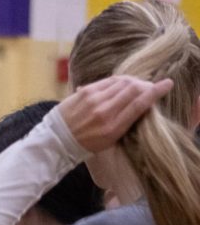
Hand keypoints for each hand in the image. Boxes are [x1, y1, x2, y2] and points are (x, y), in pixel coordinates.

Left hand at [58, 74, 173, 152]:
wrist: (56, 141)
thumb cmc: (85, 144)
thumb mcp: (110, 140)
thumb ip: (126, 122)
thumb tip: (142, 102)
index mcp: (113, 127)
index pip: (140, 104)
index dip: (156, 91)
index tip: (167, 84)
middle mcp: (104, 112)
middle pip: (133, 88)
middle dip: (145, 85)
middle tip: (147, 87)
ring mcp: (93, 100)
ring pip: (121, 82)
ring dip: (132, 81)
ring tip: (134, 85)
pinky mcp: (84, 92)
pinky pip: (107, 81)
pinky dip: (118, 81)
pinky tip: (120, 84)